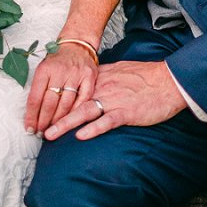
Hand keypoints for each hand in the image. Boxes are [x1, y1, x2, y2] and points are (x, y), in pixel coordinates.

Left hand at [24, 48, 97, 135]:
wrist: (77, 45)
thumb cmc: (57, 61)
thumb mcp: (43, 69)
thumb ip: (37, 89)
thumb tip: (31, 115)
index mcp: (44, 69)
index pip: (35, 97)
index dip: (31, 116)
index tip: (29, 128)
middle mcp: (60, 71)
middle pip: (49, 102)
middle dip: (44, 121)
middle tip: (41, 133)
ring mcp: (76, 73)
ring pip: (66, 104)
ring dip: (58, 121)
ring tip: (54, 131)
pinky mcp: (89, 76)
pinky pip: (83, 99)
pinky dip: (76, 112)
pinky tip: (71, 121)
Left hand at [44, 60, 186, 140]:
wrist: (168, 81)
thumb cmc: (147, 77)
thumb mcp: (121, 70)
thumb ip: (104, 77)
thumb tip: (90, 82)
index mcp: (101, 78)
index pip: (74, 90)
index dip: (57, 102)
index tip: (43, 112)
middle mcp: (103, 88)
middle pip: (73, 102)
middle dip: (54, 115)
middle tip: (37, 127)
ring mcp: (114, 100)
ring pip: (84, 112)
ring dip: (65, 124)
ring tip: (50, 134)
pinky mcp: (126, 113)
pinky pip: (106, 121)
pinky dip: (93, 129)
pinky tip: (81, 136)